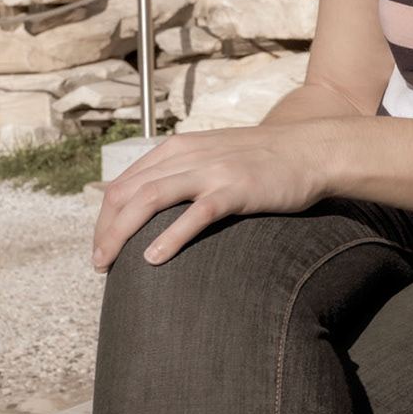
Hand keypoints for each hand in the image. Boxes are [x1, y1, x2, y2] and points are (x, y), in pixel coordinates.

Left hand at [90, 122, 338, 271]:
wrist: (312, 151)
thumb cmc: (265, 161)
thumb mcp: (214, 156)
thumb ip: (184, 173)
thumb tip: (154, 206)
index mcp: (178, 148)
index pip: (123, 183)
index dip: (104, 218)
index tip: (102, 247)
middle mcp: (188, 156)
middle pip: (128, 192)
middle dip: (105, 231)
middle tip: (99, 265)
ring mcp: (212, 171)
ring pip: (149, 199)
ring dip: (122, 234)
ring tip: (110, 264)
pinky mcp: (235, 188)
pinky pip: (195, 214)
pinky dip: (169, 237)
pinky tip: (153, 259)